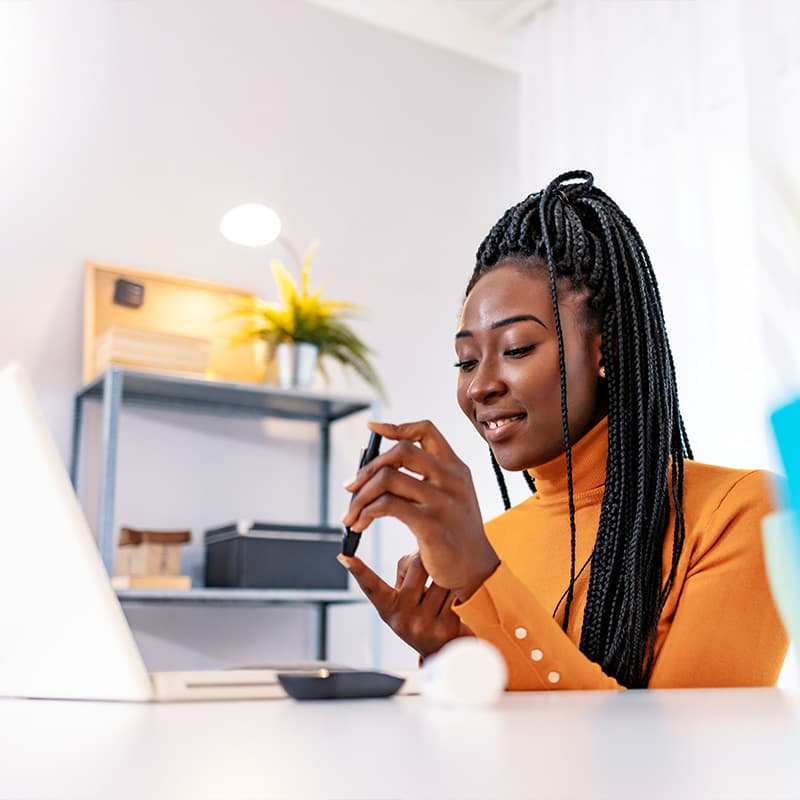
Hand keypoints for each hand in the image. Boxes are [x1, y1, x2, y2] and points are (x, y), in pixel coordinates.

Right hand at [338, 551, 472, 657]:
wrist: (445, 648)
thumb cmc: (420, 613)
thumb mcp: (403, 599)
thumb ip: (405, 572)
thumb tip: (421, 553)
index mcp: (387, 608)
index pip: (370, 586)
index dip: (358, 570)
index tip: (344, 556)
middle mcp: (401, 618)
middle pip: (417, 565)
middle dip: (426, 561)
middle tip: (431, 568)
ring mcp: (422, 624)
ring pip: (439, 577)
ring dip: (445, 576)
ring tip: (443, 590)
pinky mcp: (445, 626)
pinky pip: (454, 591)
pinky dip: (457, 589)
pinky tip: (456, 599)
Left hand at [341, 419, 499, 601]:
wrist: (476, 571)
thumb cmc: (455, 534)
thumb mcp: (451, 496)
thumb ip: (426, 478)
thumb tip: (379, 467)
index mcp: (456, 468)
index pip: (426, 431)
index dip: (396, 427)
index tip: (372, 428)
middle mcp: (452, 479)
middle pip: (401, 451)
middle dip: (368, 467)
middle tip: (350, 487)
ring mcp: (443, 501)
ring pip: (388, 478)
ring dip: (360, 496)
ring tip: (350, 515)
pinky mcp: (431, 525)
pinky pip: (387, 506)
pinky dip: (366, 513)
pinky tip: (360, 525)